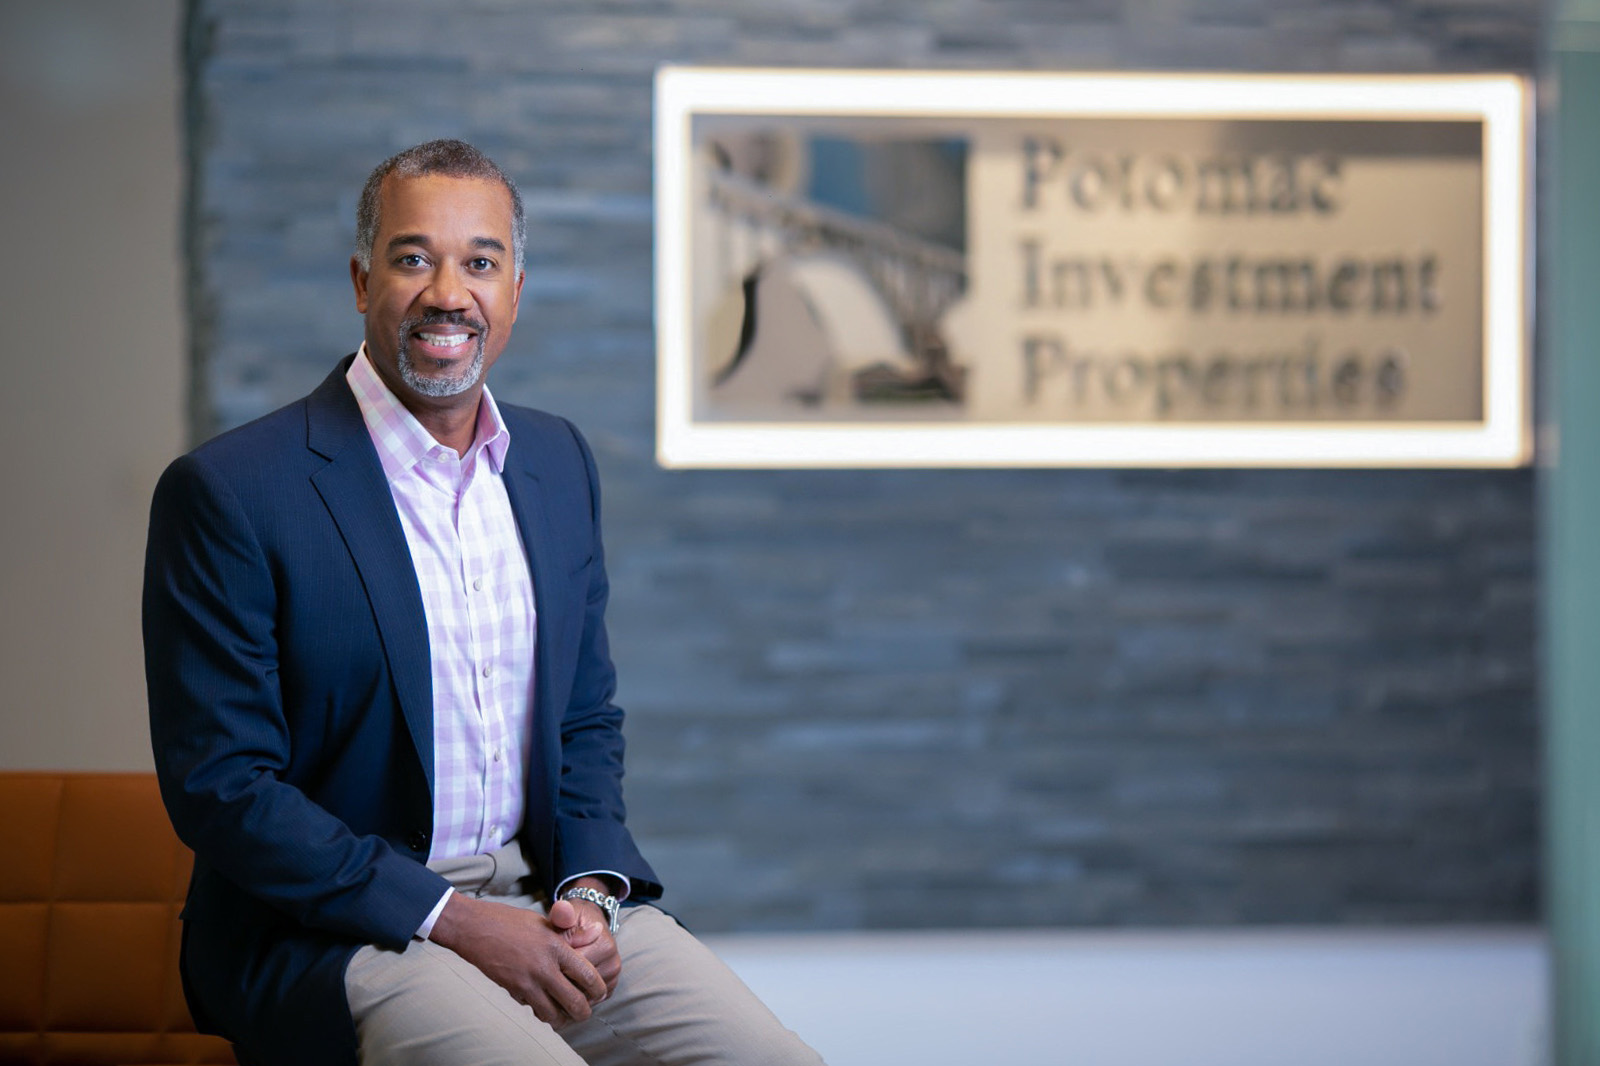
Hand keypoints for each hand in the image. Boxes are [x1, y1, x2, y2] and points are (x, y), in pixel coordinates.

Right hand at [428, 893, 606, 1027]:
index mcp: (556, 946)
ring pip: (553, 1014)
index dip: (598, 989)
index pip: (588, 975)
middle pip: (575, 1002)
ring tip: (565, 1014)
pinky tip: (543, 1005)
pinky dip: (541, 1011)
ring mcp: (527, 981)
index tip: (600, 992)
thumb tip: (592, 938)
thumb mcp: (544, 922)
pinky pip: (533, 1009)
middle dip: (584, 1011)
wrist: (475, 927)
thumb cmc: (510, 921)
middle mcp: (544, 966)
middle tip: (585, 1010)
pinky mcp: (512, 989)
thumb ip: (567, 935)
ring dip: (562, 1017)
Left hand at [549, 895, 620, 998]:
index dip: (555, 968)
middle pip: (579, 986)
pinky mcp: (610, 987)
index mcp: (604, 944)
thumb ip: (562, 913)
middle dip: (559, 985)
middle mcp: (613, 963)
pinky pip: (588, 1001)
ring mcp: (613, 977)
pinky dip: (574, 997)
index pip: (575, 968)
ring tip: (549, 985)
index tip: (541, 964)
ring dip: (566, 995)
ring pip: (584, 997)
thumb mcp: (567, 914)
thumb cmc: (575, 921)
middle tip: (541, 979)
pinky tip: (561, 991)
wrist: (591, 924)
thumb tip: (561, 910)